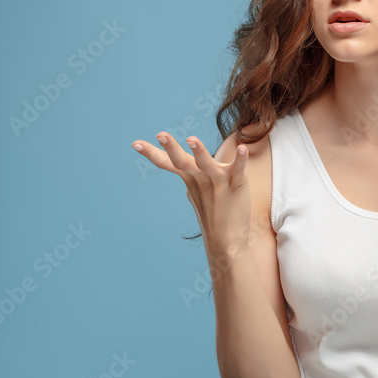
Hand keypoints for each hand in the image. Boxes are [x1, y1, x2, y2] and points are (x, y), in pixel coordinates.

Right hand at [131, 132, 253, 255]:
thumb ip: (190, 174)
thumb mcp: (196, 191)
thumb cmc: (211, 214)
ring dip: (199, 152)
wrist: (227, 242)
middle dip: (171, 148)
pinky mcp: (237, 185)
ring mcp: (218, 182)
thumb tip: (183, 161)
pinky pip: (239, 170)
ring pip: (207, 165)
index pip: (168, 164)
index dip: (152, 153)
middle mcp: (201, 179)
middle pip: (183, 162)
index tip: (135, 143)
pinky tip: (242, 148)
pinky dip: (241, 159)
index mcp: (190, 178)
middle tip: (160, 135)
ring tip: (191, 139)